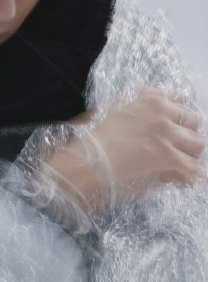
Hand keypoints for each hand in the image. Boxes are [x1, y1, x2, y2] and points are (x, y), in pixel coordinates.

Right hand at [46, 90, 204, 214]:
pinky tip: (179, 182)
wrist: (84, 161)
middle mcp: (163, 113)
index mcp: (149, 100)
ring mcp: (168, 135)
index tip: (170, 131)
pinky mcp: (169, 158)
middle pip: (192, 122)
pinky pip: (193, 168)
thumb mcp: (108, 114)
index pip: (178, 103)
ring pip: (198, 144)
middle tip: (174, 151)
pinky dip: (189, 176)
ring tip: (177, 168)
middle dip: (185, 137)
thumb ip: (131, 111)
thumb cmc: (89, 142)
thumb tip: (138, 122)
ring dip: (190, 156)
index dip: (175, 119)